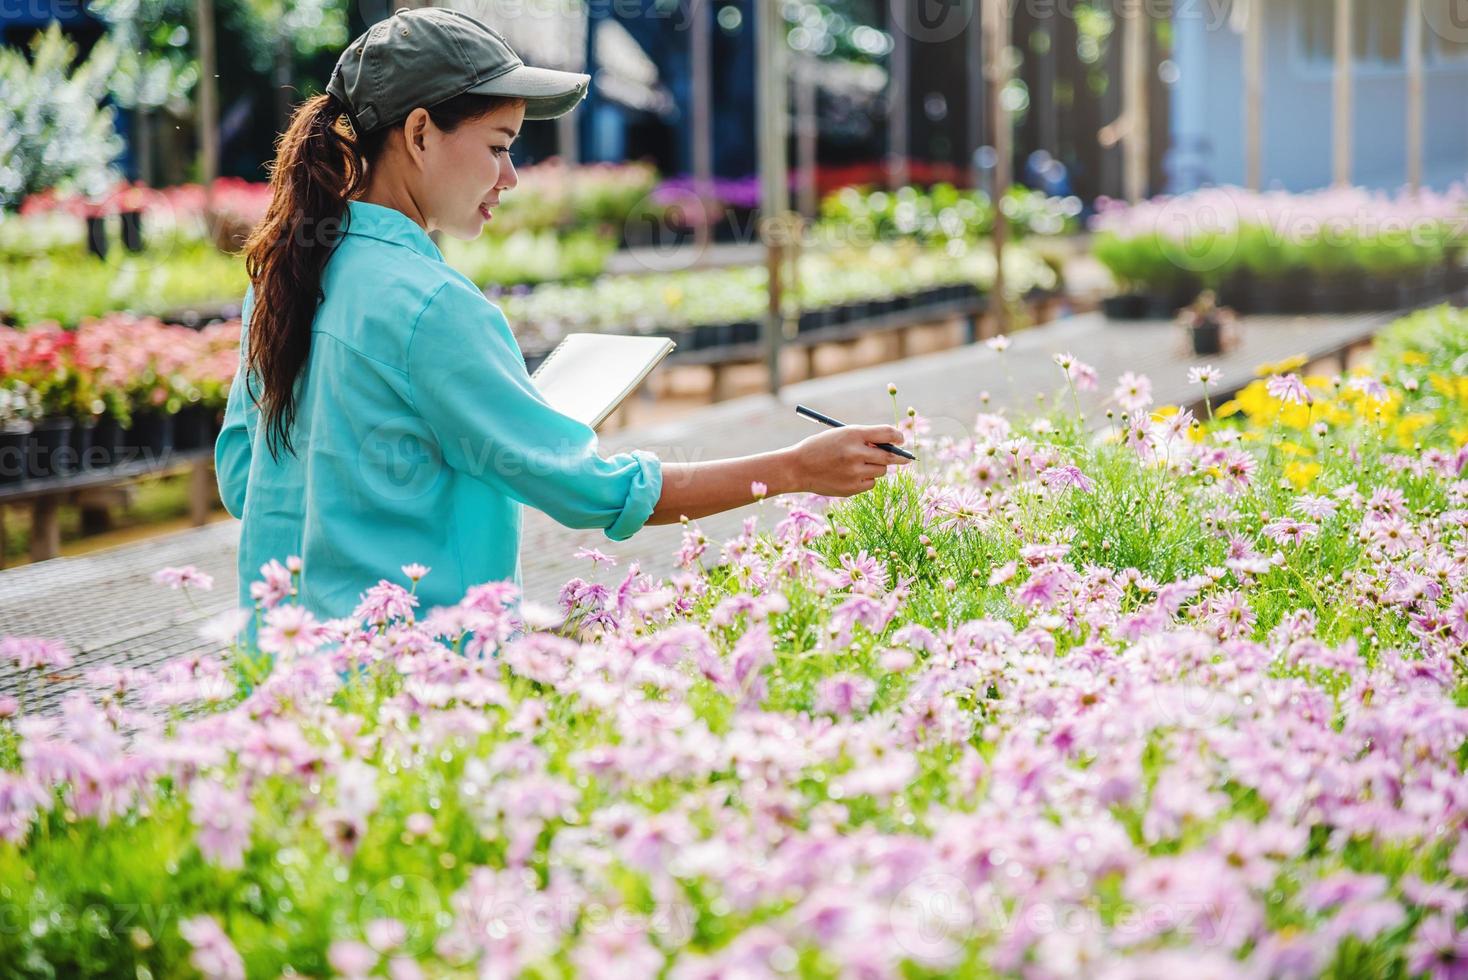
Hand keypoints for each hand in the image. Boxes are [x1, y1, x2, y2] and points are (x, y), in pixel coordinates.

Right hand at [786, 425, 910, 496]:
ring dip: (877, 467)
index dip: (898, 436)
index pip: (887, 433)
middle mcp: (856, 453)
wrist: (797, 468)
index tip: (900, 439)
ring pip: (881, 471)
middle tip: (906, 458)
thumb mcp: (841, 436)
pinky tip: (850, 476)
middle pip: (890, 456)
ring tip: (858, 465)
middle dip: (900, 457)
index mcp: (853, 434)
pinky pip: (871, 483)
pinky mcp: (852, 488)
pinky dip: (866, 479)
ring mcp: (854, 472)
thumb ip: (865, 439)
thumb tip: (892, 447)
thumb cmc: (820, 448)